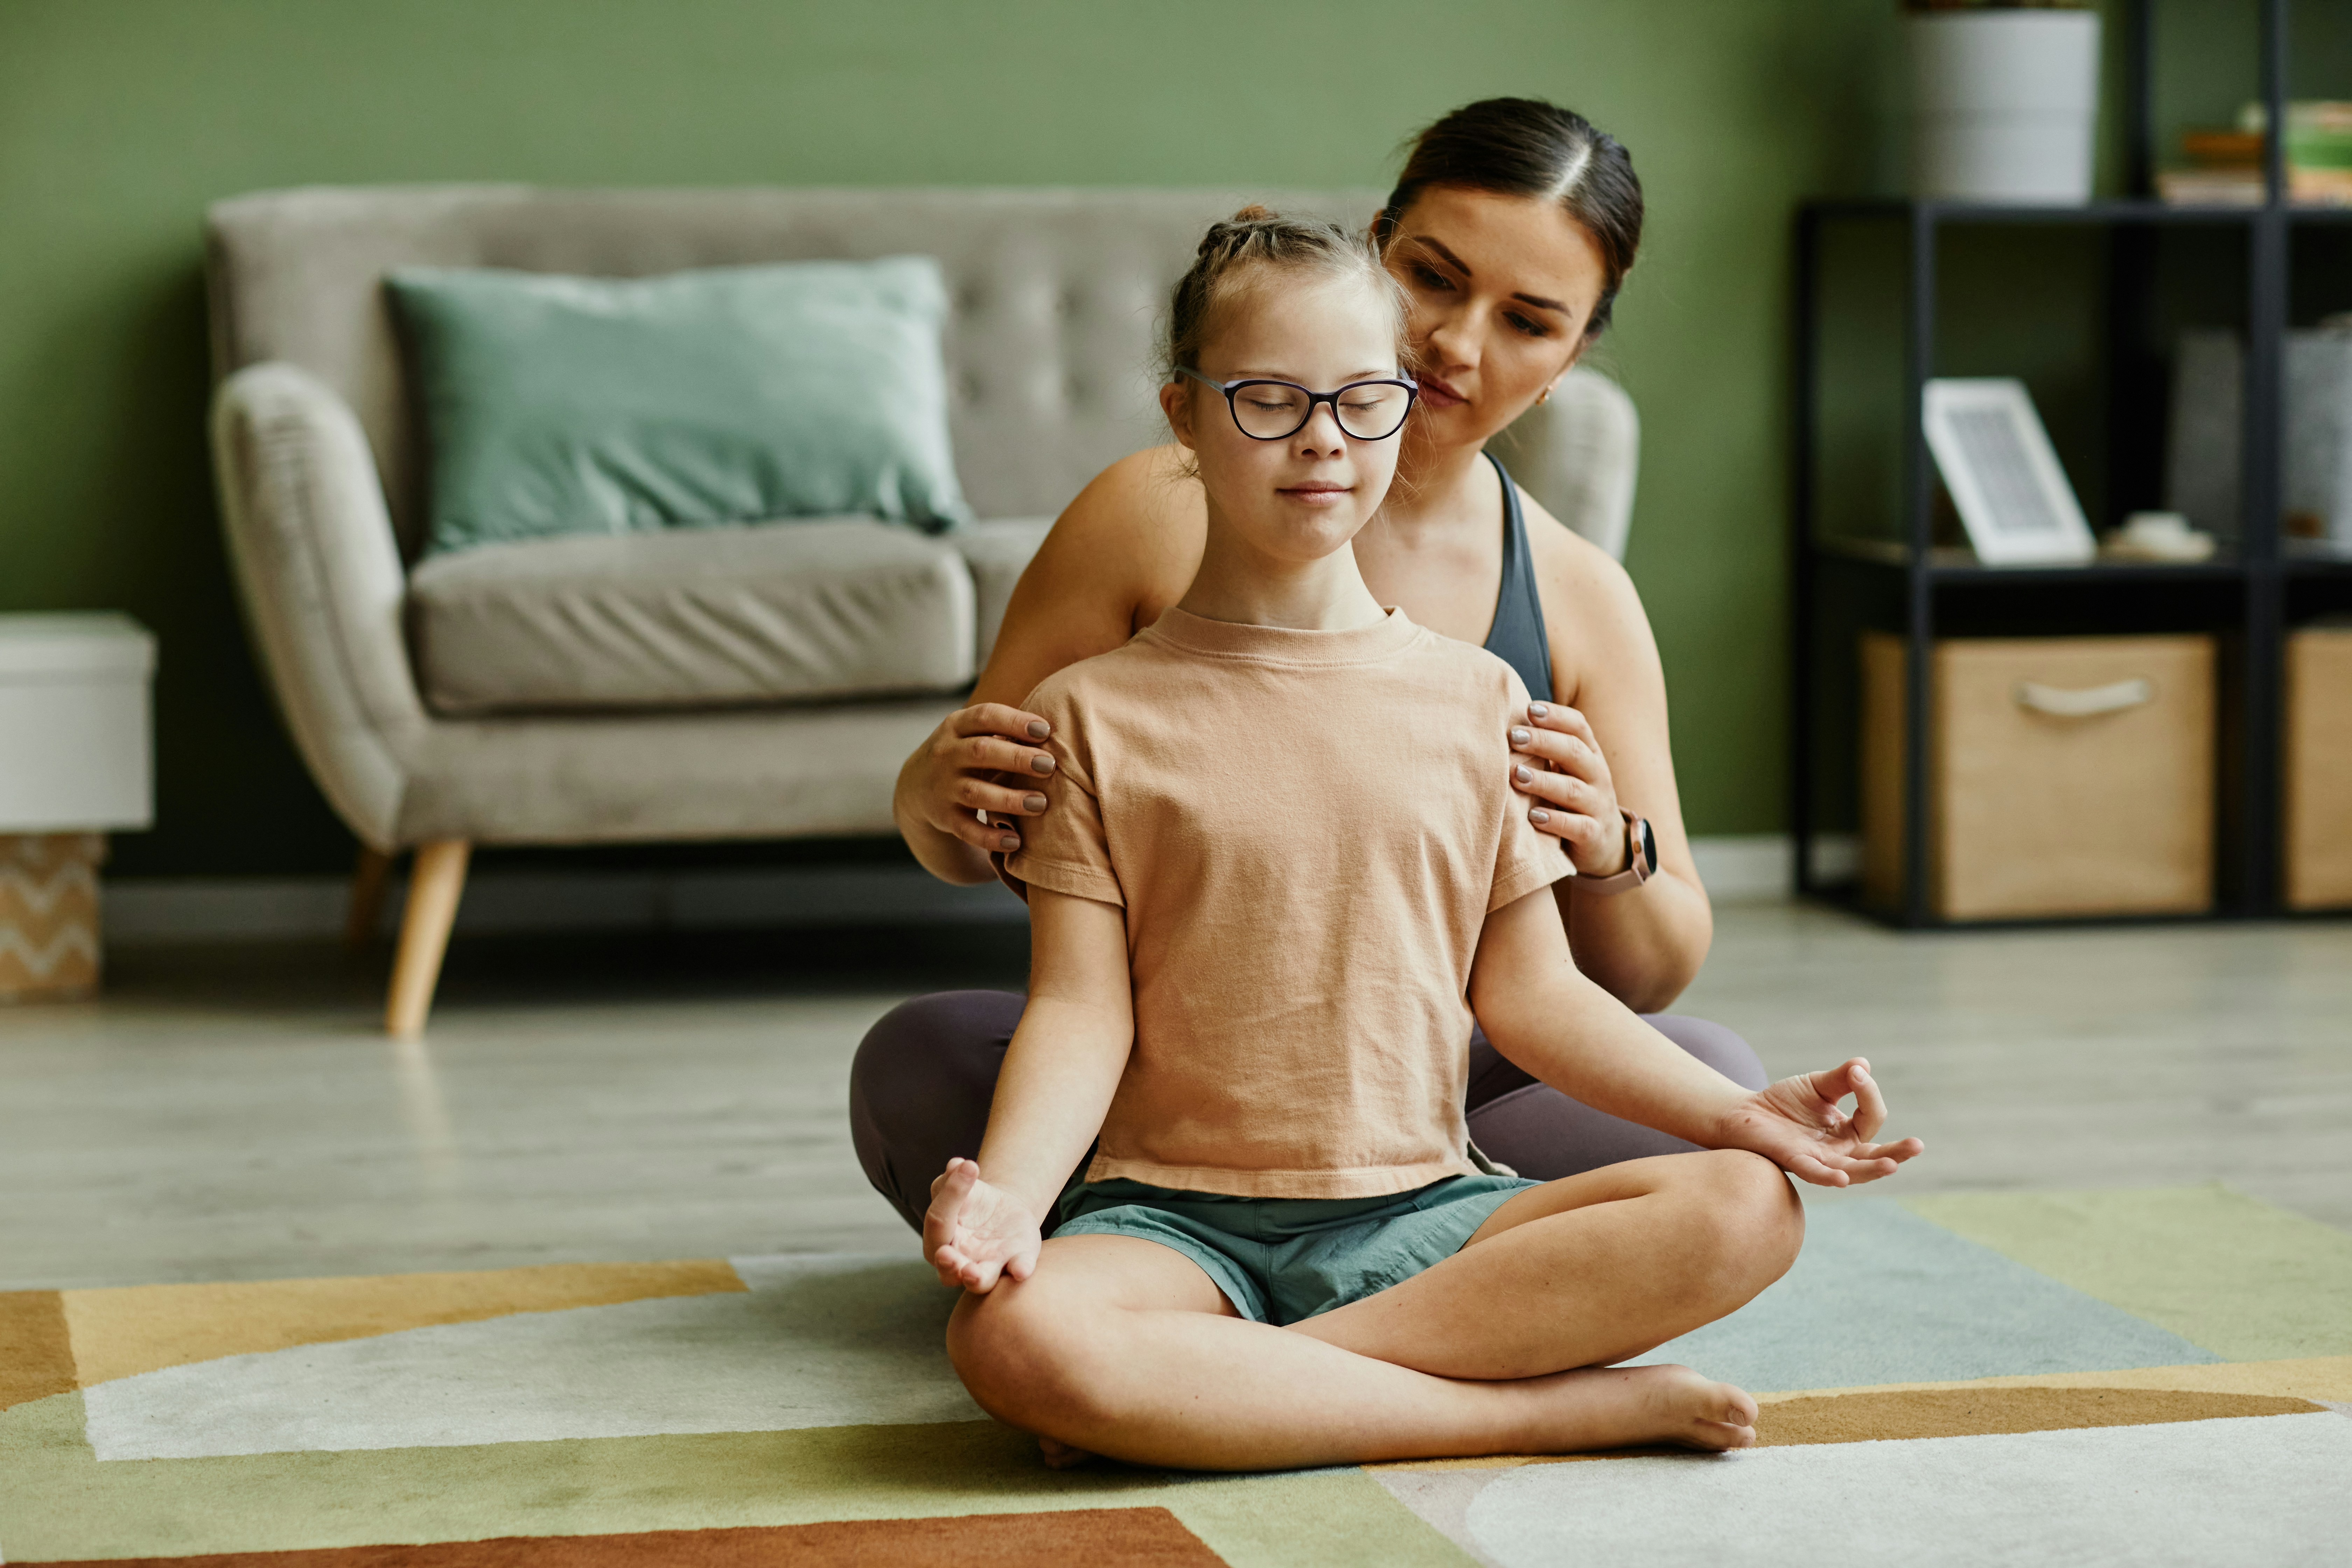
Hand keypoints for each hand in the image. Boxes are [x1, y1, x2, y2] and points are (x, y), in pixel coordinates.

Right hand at [909, 704, 1058, 855]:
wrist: (915, 787)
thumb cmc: (963, 752)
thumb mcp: (972, 733)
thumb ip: (1004, 730)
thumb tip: (1053, 732)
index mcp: (956, 726)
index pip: (985, 716)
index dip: (1016, 722)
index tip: (1045, 730)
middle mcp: (946, 754)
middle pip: (982, 752)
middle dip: (1017, 758)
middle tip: (1049, 765)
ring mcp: (943, 787)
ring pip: (976, 793)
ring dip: (1010, 799)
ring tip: (1041, 803)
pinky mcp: (944, 817)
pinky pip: (967, 829)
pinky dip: (991, 838)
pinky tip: (1016, 841)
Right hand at [924, 1157, 1044, 1291]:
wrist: (1002, 1211)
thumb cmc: (970, 1200)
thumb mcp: (960, 1185)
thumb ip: (952, 1179)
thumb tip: (955, 1164)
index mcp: (939, 1237)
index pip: (938, 1220)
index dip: (950, 1196)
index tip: (970, 1166)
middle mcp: (959, 1260)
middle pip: (947, 1268)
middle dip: (947, 1263)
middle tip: (947, 1255)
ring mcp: (988, 1265)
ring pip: (978, 1282)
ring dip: (974, 1278)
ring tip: (972, 1272)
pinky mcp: (1015, 1263)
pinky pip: (1017, 1270)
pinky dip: (1019, 1270)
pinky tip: (1021, 1269)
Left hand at [1509, 702, 1626, 876]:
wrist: (1605, 843)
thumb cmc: (1572, 799)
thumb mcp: (1566, 770)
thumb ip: (1546, 750)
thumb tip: (1506, 722)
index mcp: (1590, 754)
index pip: (1579, 727)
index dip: (1556, 716)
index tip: (1529, 708)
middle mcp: (1597, 776)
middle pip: (1574, 752)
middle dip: (1544, 742)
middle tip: (1514, 737)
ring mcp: (1597, 806)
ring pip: (1573, 789)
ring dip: (1543, 781)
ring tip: (1516, 775)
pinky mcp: (1593, 834)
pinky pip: (1578, 826)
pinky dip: (1555, 821)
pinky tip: (1533, 816)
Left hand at [1711, 1058, 1924, 1187]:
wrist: (1746, 1112)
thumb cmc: (1784, 1102)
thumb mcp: (1817, 1086)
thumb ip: (1842, 1079)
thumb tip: (1864, 1064)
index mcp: (1848, 1131)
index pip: (1871, 1116)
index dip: (1868, 1092)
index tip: (1857, 1072)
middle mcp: (1839, 1150)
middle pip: (1874, 1155)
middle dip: (1897, 1153)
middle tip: (1917, 1145)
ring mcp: (1819, 1159)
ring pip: (1852, 1170)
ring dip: (1872, 1169)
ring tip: (1891, 1165)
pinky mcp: (1796, 1162)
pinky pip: (1815, 1173)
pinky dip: (1829, 1176)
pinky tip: (1842, 1178)